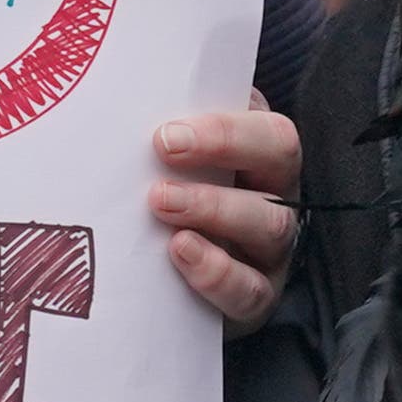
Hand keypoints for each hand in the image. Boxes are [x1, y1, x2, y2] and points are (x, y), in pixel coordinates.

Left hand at [150, 101, 297, 332]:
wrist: (172, 292)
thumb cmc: (168, 202)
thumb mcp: (171, 165)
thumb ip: (166, 135)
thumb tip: (121, 104)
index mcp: (260, 153)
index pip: (265, 125)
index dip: (225, 126)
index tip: (168, 132)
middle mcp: (276, 195)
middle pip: (280, 158)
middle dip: (224, 146)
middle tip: (164, 149)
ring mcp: (271, 249)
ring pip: (270, 223)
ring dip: (214, 207)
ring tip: (161, 203)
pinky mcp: (255, 297)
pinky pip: (250, 289)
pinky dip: (217, 272)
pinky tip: (180, 253)